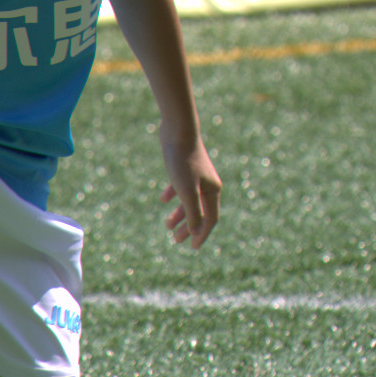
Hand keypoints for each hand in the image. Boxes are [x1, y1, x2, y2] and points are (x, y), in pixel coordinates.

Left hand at [157, 124, 221, 249]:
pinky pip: (180, 186)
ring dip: (179, 214)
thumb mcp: (187, 191)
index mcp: (212, 191)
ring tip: (167, 225)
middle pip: (200, 212)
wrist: (178, 130)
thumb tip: (195, 232)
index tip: (192, 247)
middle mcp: (207, 184)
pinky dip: (173, 194)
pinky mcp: (184, 166)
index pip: (210, 219)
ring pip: (189, 200)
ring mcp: (196, 175)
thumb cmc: (183, 161)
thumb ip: (193, 212)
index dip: (202, 234)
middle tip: (175, 240)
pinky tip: (163, 199)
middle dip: (188, 227)